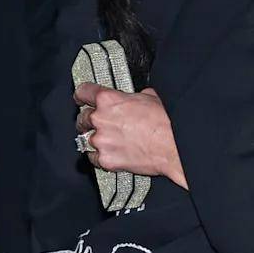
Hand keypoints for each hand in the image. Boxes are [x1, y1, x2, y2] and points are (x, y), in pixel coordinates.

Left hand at [73, 83, 187, 189]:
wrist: (171, 146)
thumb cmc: (164, 122)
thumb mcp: (149, 96)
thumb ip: (133, 96)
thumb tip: (133, 97)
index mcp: (109, 100)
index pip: (83, 92)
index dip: (83, 95)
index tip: (82, 98)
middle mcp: (100, 119)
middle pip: (82, 118)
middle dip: (91, 120)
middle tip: (104, 123)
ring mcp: (101, 141)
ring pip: (86, 139)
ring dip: (96, 139)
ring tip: (112, 140)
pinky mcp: (105, 160)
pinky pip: (93, 157)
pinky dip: (100, 156)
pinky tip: (113, 152)